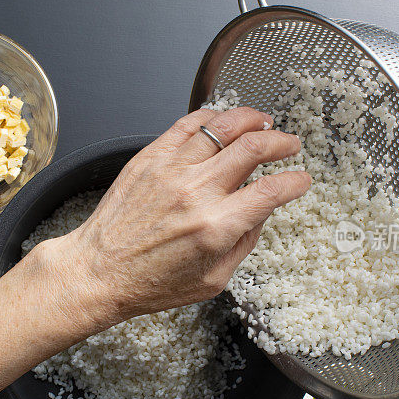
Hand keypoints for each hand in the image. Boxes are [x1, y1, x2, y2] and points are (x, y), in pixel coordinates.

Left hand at [49, 107, 309, 329]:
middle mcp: (195, 193)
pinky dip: (212, 116)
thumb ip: (243, 243)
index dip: (295, 181)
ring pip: (223, 126)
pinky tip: (223, 120)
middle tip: (290, 144)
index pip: (271, 191)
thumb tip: (260, 214)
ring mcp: (171, 170)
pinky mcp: (150, 158)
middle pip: (254, 148)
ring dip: (252, 119)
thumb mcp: (212, 280)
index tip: (300, 180)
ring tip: (263, 122)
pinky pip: (188, 124)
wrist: (98, 271)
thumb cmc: (149, 282)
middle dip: (282, 141)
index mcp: (215, 227)